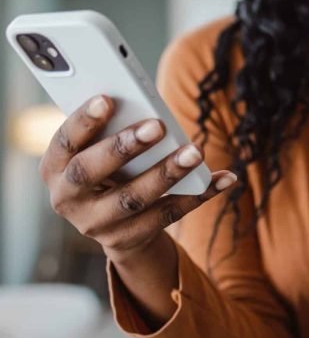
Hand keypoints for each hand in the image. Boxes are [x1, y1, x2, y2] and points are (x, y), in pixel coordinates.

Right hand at [40, 94, 236, 260]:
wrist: (114, 224)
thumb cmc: (108, 168)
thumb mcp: (97, 151)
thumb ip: (109, 131)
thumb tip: (145, 107)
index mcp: (54, 168)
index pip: (64, 143)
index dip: (83, 121)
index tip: (107, 98)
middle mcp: (68, 199)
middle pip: (92, 172)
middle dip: (125, 147)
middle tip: (157, 125)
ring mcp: (97, 224)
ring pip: (134, 198)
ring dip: (167, 173)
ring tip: (195, 151)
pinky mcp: (129, 238)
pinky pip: (168, 215)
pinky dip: (199, 195)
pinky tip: (225, 178)